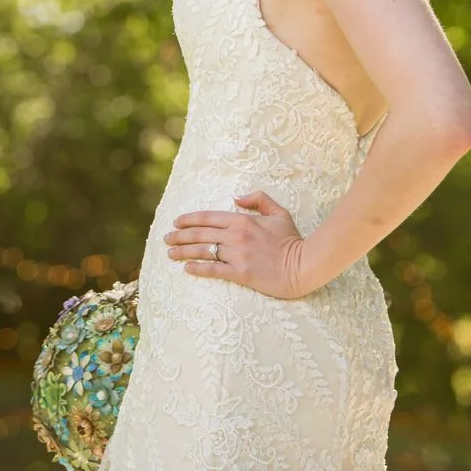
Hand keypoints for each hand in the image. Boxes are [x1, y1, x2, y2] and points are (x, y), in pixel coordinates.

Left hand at [165, 191, 311, 298]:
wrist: (305, 265)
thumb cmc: (292, 240)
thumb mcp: (279, 213)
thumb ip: (258, 199)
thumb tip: (236, 197)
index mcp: (243, 220)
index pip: (208, 217)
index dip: (189, 219)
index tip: (176, 222)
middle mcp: (236, 236)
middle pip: (200, 234)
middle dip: (179, 236)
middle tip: (166, 239)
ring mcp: (237, 255)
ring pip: (203, 251)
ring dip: (183, 252)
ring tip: (170, 254)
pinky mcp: (240, 273)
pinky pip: (213, 270)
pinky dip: (198, 269)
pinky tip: (187, 268)